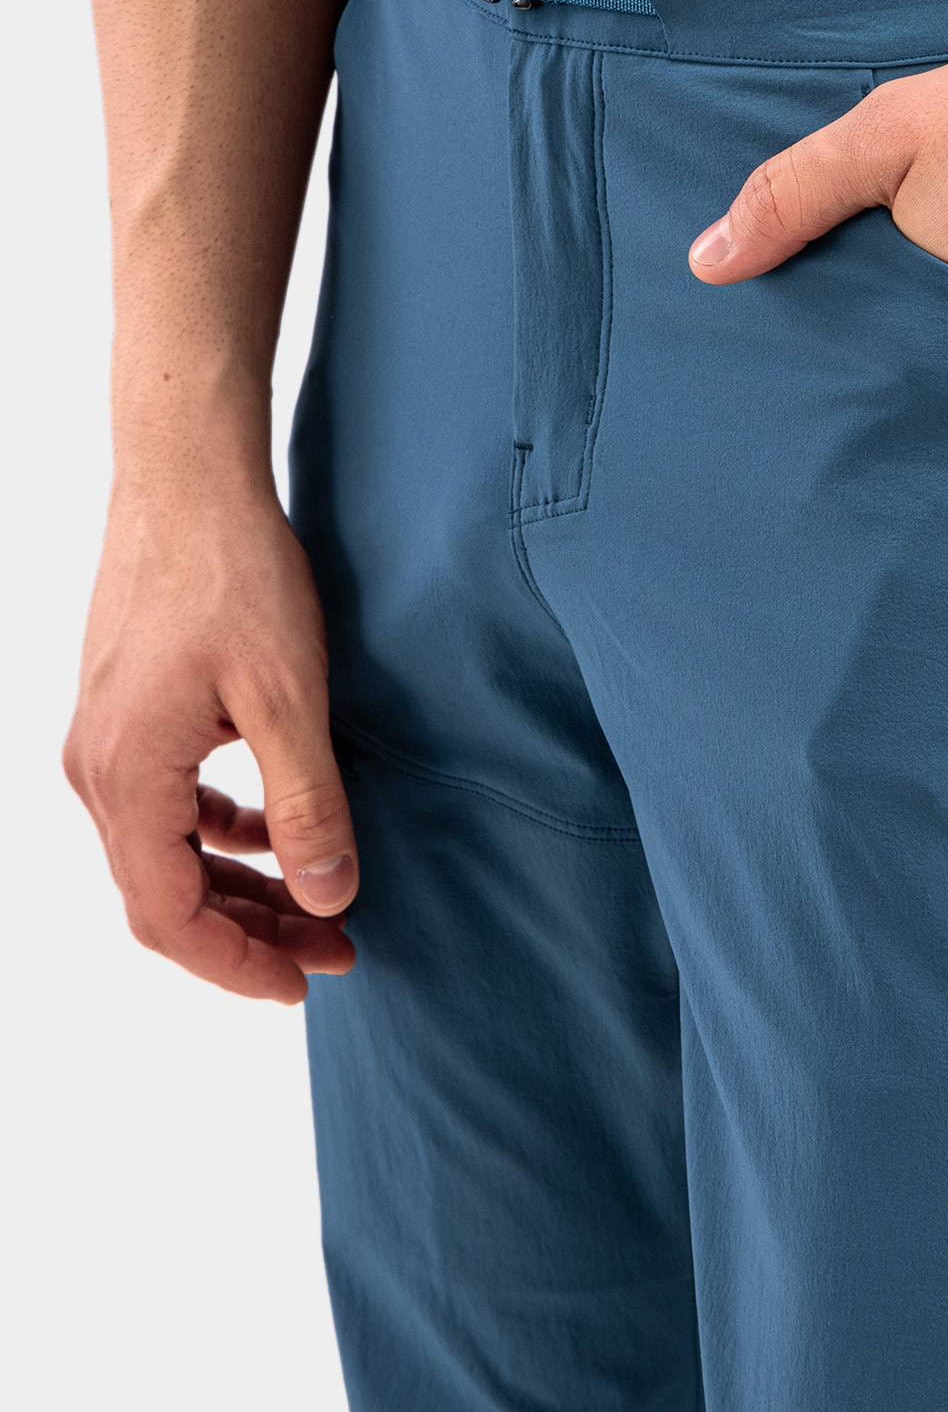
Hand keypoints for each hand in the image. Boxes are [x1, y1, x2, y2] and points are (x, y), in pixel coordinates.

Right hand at [64, 473, 356, 1004]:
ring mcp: (106, 739)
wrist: (187, 479)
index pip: (169, 919)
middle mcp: (99, 769)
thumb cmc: (233, 574)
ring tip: (318, 900)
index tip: (307, 981)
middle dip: (250, 934)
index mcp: (127, 778)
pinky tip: (275, 829)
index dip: (238, 965)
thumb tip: (329, 897)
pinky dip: (221, 832)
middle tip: (335, 947)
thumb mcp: (289, 696)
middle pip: (164, 895)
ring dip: (238, 886)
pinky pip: (167, 804)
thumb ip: (307, 803)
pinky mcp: (127, 711)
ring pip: (166, 852)